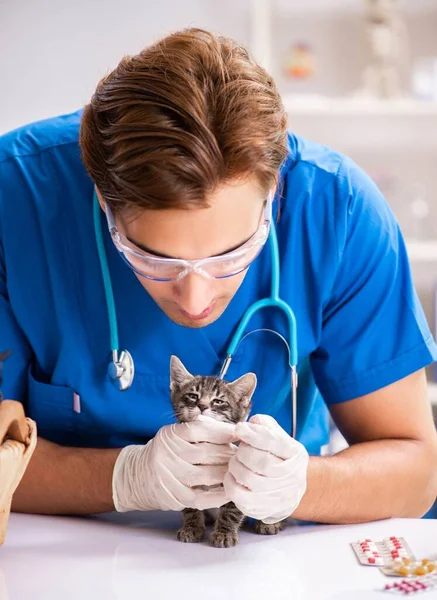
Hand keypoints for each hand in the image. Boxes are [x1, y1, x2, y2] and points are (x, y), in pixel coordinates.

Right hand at [112, 416, 236, 511]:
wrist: (139, 475)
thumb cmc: (168, 451)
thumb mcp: (176, 433)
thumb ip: (200, 428)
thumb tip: (232, 429)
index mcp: (170, 435)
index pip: (200, 429)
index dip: (223, 431)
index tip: (239, 433)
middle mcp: (168, 455)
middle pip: (207, 453)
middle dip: (229, 453)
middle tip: (243, 454)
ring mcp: (170, 478)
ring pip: (206, 475)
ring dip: (227, 472)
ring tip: (238, 469)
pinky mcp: (175, 497)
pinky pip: (202, 498)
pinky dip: (218, 495)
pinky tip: (229, 489)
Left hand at [224, 414, 308, 523]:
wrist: (290, 486)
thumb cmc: (277, 455)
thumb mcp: (276, 434)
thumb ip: (262, 425)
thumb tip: (245, 428)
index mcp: (296, 453)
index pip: (273, 442)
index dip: (252, 434)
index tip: (238, 429)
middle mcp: (294, 477)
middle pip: (262, 463)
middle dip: (243, 453)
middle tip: (239, 451)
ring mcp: (282, 497)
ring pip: (250, 481)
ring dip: (236, 468)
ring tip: (235, 463)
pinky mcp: (267, 511)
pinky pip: (242, 500)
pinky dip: (231, 486)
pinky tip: (233, 478)